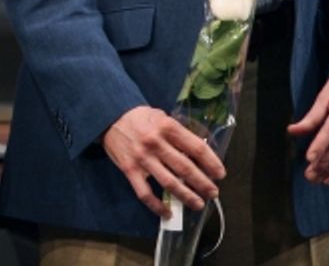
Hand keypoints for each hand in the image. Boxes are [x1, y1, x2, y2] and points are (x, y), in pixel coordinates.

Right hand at [101, 106, 224, 216]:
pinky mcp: (130, 170)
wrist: (108, 116)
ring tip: (199, 204)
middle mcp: (156, 143)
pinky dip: (157, 206)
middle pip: (186, 168)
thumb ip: (178, 133)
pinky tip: (167, 212)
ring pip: (169, 183)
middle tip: (213, 193)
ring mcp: (142, 159)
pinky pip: (145, 193)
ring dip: (187, 196)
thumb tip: (198, 153)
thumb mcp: (161, 116)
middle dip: (203, 183)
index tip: (220, 173)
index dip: (212, 163)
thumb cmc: (139, 117)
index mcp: (167, 127)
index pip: (196, 148)